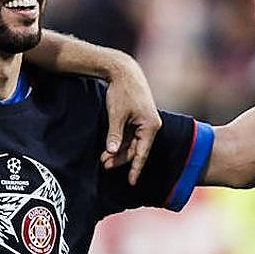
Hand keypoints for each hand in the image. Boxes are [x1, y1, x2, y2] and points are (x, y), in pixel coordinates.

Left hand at [101, 54, 161, 184]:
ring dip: (119, 151)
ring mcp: (144, 122)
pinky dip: (120, 142)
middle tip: (104, 165)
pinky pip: (130, 135)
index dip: (135, 168)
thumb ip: (114, 136)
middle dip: (120, 158)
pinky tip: (109, 148)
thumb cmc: (122, 92)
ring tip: (103, 159)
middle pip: (136, 149)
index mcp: (150, 126)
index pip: (142, 153)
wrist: (124, 71)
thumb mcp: (116, 115)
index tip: (131, 182)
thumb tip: (112, 153)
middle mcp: (150, 126)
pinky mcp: (138, 118)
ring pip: (132, 143)